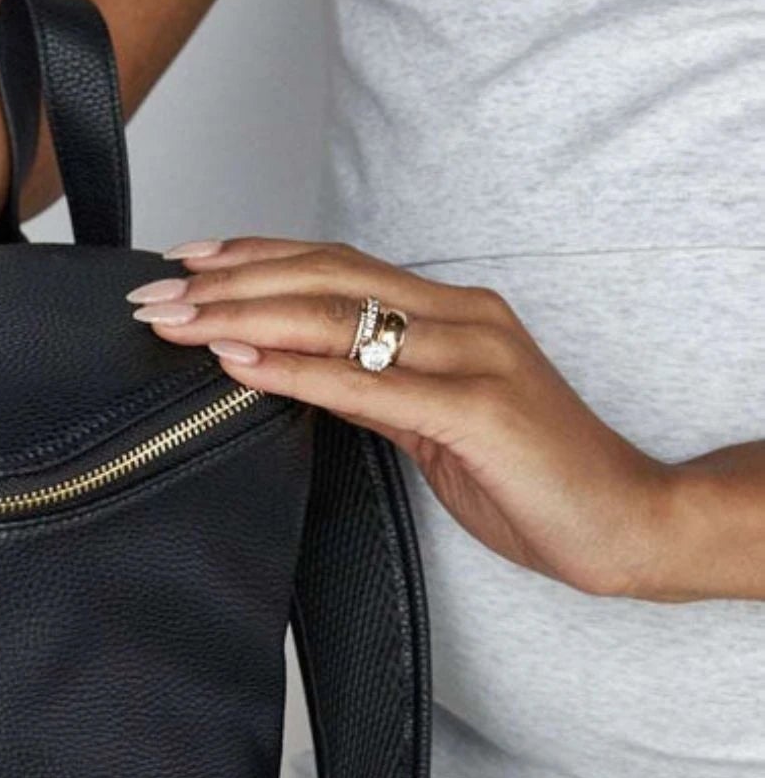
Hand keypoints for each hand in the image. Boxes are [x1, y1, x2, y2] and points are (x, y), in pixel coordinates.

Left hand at [131, 237, 680, 598]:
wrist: (623, 522)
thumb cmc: (526, 475)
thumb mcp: (431, 421)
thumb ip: (370, 387)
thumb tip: (284, 371)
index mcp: (450, 311)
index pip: (335, 264)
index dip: (255, 256)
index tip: (186, 259)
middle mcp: (461, 316)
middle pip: (324, 278)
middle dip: (228, 282)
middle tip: (154, 293)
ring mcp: (473, 356)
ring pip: (338, 318)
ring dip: (244, 316)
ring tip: (177, 320)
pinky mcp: (479, 409)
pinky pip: (369, 384)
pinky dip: (298, 370)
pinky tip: (241, 363)